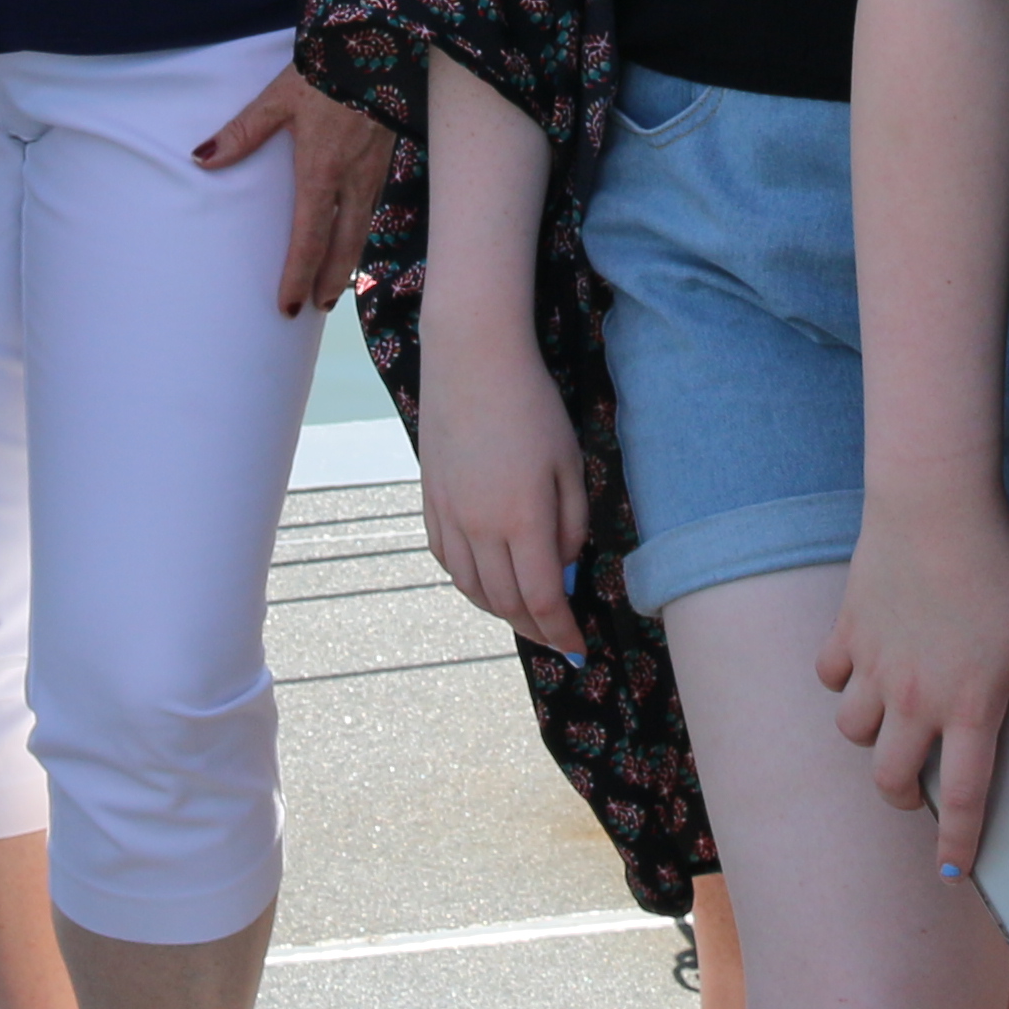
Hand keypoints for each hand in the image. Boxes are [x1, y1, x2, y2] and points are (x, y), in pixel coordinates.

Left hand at [194, 63, 393, 316]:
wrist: (380, 42)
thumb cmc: (326, 70)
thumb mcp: (277, 98)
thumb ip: (241, 132)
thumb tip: (202, 158)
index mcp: (322, 171)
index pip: (309, 239)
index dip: (299, 276)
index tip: (289, 306)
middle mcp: (352, 180)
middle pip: (343, 246)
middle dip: (330, 282)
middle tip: (317, 308)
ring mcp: (374, 170)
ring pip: (363, 229)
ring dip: (349, 261)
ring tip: (337, 285)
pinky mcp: (385, 157)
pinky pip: (374, 206)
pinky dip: (363, 230)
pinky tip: (356, 232)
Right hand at [416, 313, 588, 662]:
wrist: (471, 359)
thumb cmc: (532, 406)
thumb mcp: (569, 464)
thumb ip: (571, 524)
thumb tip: (565, 569)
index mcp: (523, 520)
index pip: (543, 599)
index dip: (562, 632)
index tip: (579, 649)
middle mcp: (480, 528)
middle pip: (506, 603)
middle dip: (536, 629)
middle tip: (557, 638)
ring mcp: (450, 516)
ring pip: (472, 590)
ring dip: (502, 612)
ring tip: (526, 616)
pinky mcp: (430, 501)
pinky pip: (448, 562)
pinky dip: (470, 584)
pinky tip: (487, 582)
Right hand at [823, 492, 1008, 883]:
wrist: (936, 507)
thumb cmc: (1000, 566)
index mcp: (970, 706)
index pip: (966, 798)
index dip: (958, 846)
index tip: (954, 874)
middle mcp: (915, 698)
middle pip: (890, 778)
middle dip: (903, 797)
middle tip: (917, 790)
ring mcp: (875, 665)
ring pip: (852, 730)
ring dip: (871, 737)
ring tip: (891, 725)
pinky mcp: (848, 630)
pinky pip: (830, 674)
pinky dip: (842, 679)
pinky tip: (864, 669)